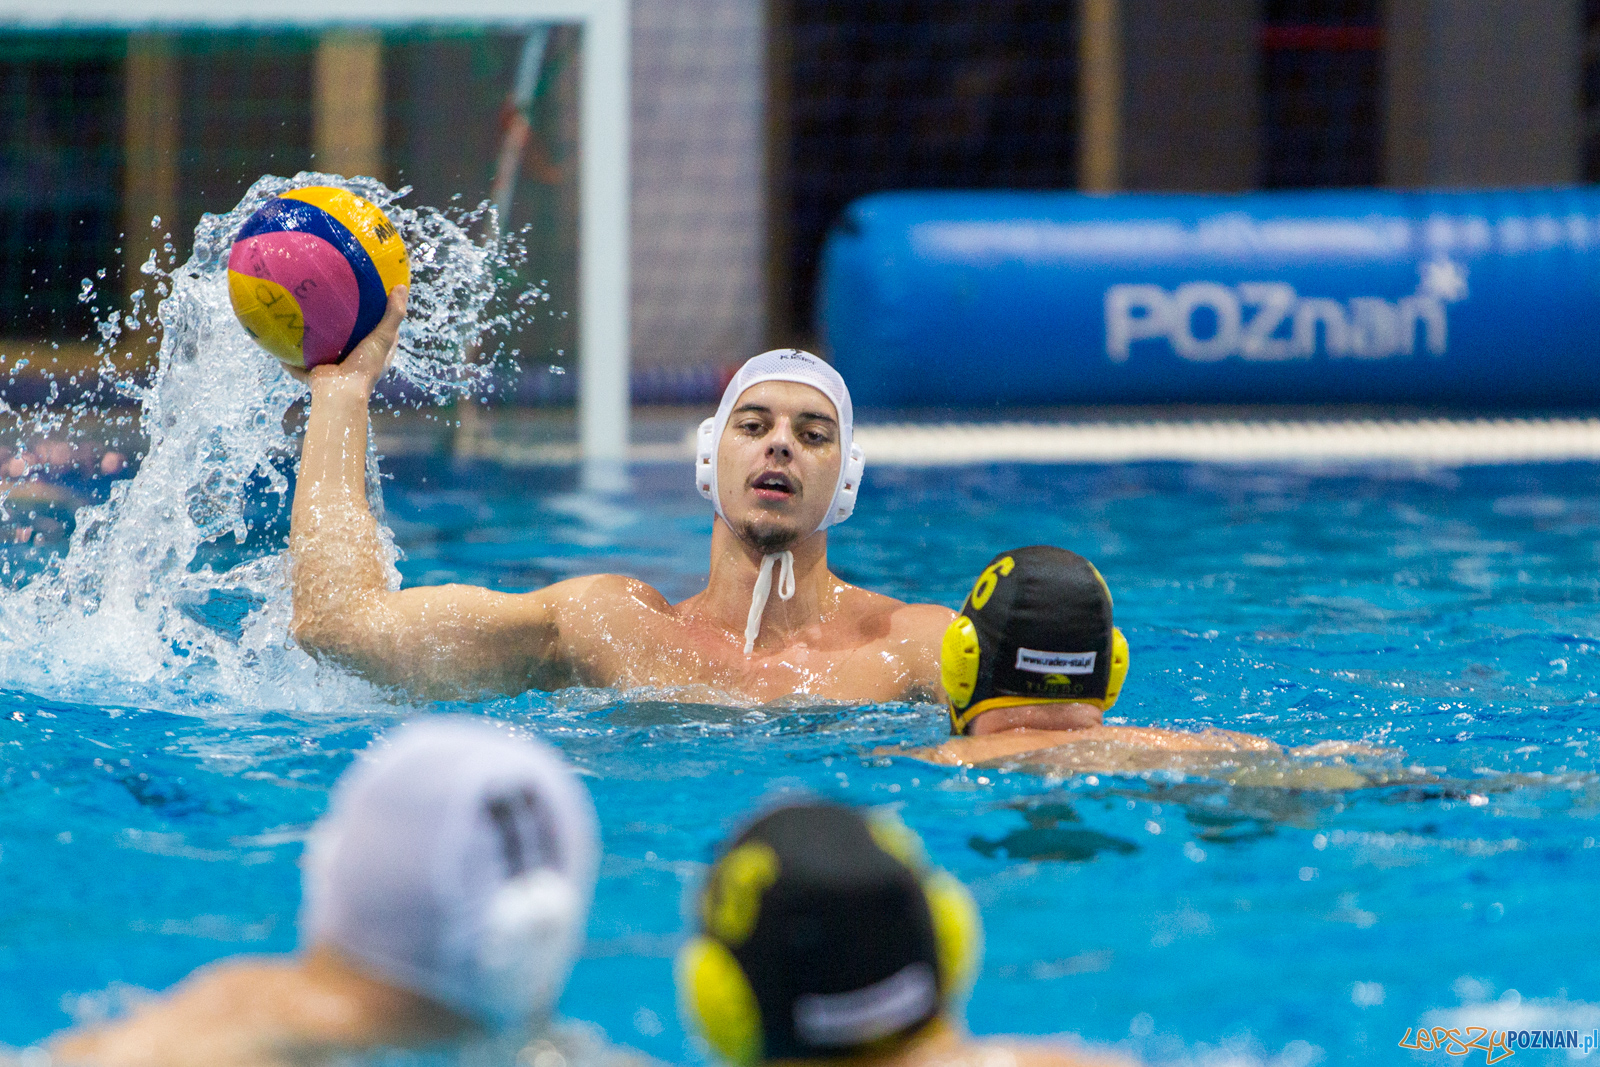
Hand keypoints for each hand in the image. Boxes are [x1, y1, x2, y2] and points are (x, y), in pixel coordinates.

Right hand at [289, 284, 407, 395]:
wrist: (339, 393)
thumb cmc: (365, 367)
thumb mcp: (384, 338)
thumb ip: (393, 314)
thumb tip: (401, 287)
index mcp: (374, 357)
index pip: (381, 333)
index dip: (379, 317)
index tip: (371, 298)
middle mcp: (355, 363)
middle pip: (351, 339)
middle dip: (343, 325)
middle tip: (333, 302)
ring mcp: (334, 369)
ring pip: (324, 350)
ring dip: (316, 338)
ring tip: (306, 315)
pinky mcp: (315, 373)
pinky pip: (299, 363)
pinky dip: (291, 356)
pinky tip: (282, 337)